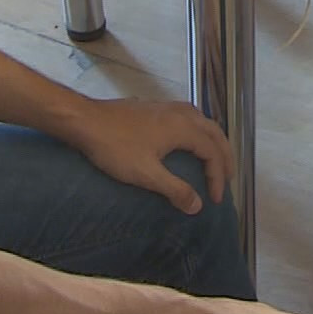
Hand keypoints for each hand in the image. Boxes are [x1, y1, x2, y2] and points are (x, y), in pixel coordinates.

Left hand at [65, 98, 230, 213]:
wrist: (84, 120)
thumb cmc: (115, 147)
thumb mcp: (146, 174)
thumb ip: (175, 190)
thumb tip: (198, 206)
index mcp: (184, 127)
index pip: (213, 152)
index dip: (218, 177)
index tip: (214, 200)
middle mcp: (181, 113)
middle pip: (215, 133)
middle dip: (224, 157)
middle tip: (227, 180)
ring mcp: (168, 107)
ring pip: (203, 123)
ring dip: (213, 143)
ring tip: (214, 162)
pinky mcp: (155, 107)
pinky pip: (190, 119)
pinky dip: (199, 134)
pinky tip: (189, 143)